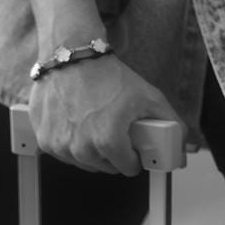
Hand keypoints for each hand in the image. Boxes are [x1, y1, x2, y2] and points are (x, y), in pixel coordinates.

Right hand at [29, 55, 183, 175]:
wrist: (71, 55)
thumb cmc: (107, 75)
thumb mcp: (148, 97)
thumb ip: (171, 124)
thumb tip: (180, 148)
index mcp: (108, 141)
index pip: (128, 168)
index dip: (133, 155)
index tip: (131, 143)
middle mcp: (82, 148)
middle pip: (106, 167)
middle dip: (113, 152)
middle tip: (113, 127)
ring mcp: (60, 145)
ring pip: (84, 162)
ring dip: (90, 149)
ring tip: (93, 123)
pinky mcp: (44, 139)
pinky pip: (63, 153)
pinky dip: (70, 143)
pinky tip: (75, 122)